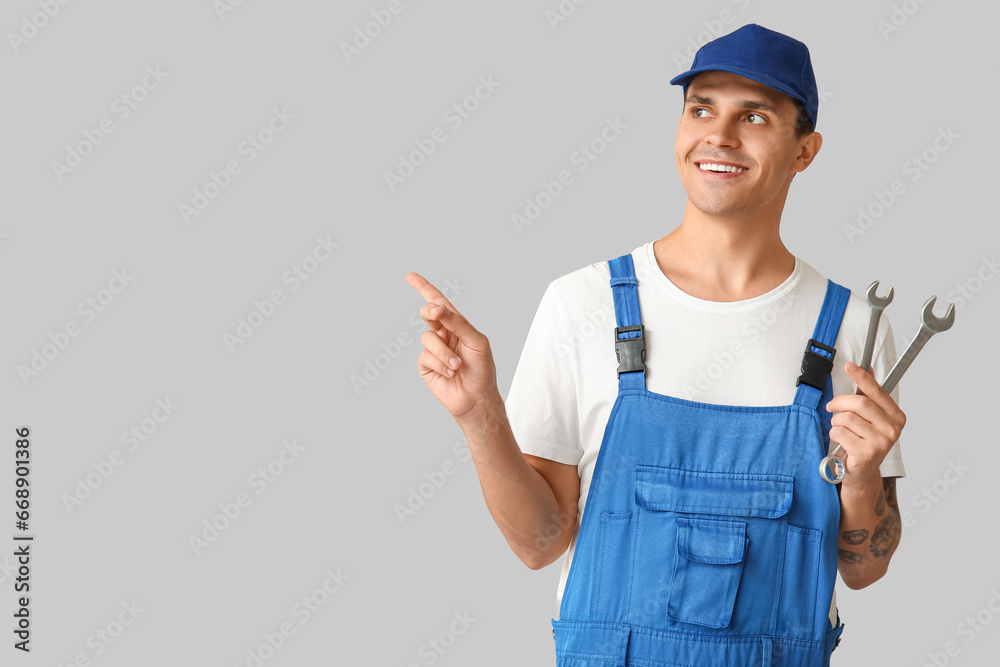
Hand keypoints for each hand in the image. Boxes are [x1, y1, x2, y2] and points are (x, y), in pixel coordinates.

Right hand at [406, 272, 499, 418]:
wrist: (477, 398)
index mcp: (457, 326)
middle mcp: (443, 335)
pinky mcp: (426, 365)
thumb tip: (440, 309)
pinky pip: (425, 356)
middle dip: (430, 312)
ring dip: (444, 352)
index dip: (425, 289)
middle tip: (435, 313)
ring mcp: (433, 350)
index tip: (410, 276)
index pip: (440, 304)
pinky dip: (440, 364)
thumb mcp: (477, 342)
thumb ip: (459, 324)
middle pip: (428, 314)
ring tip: (457, 366)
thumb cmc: (482, 370)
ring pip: (428, 338)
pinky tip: (450, 373)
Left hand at [825, 362, 906, 487]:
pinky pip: (840, 433)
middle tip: (831, 407)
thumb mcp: (869, 418)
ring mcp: (881, 442)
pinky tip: (840, 440)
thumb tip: (866, 369)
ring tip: (839, 428)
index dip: (862, 377)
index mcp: (896, 416)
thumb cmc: (863, 442)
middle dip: (839, 402)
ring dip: (836, 421)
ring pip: (847, 418)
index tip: (850, 365)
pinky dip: (834, 434)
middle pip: (859, 403)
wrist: (860, 473)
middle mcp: (892, 429)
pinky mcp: (866, 453)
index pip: (876, 392)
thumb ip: (868, 395)